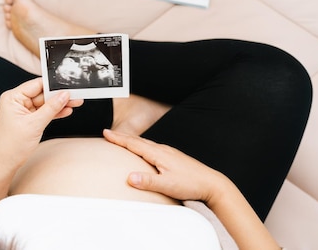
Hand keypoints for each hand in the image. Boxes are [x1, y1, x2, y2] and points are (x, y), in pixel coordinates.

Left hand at [0, 78, 82, 169]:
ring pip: (45, 103)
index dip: (52, 85)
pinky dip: (54, 112)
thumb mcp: (35, 124)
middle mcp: (17, 101)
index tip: (67, 86)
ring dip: (59, 104)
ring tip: (75, 103)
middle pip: (42, 94)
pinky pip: (43, 112)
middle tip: (75, 96)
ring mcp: (23, 110)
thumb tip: (64, 95)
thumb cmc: (12, 145)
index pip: (36, 85)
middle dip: (59, 96)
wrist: (5, 163)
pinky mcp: (28, 118)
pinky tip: (66, 111)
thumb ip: (51, 108)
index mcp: (13, 97)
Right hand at [103, 129, 227, 203]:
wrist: (211, 183)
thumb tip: (129, 178)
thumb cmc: (190, 184)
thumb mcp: (168, 185)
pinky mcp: (174, 158)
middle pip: (138, 141)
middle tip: (108, 133)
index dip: (119, 139)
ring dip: (132, 141)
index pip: (134, 144)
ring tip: (122, 140)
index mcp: (159, 154)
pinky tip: (144, 151)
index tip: (105, 133)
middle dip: (122, 137)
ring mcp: (169, 153)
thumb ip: (148, 182)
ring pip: (146, 144)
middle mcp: (163, 150)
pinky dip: (142, 146)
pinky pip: (153, 148)